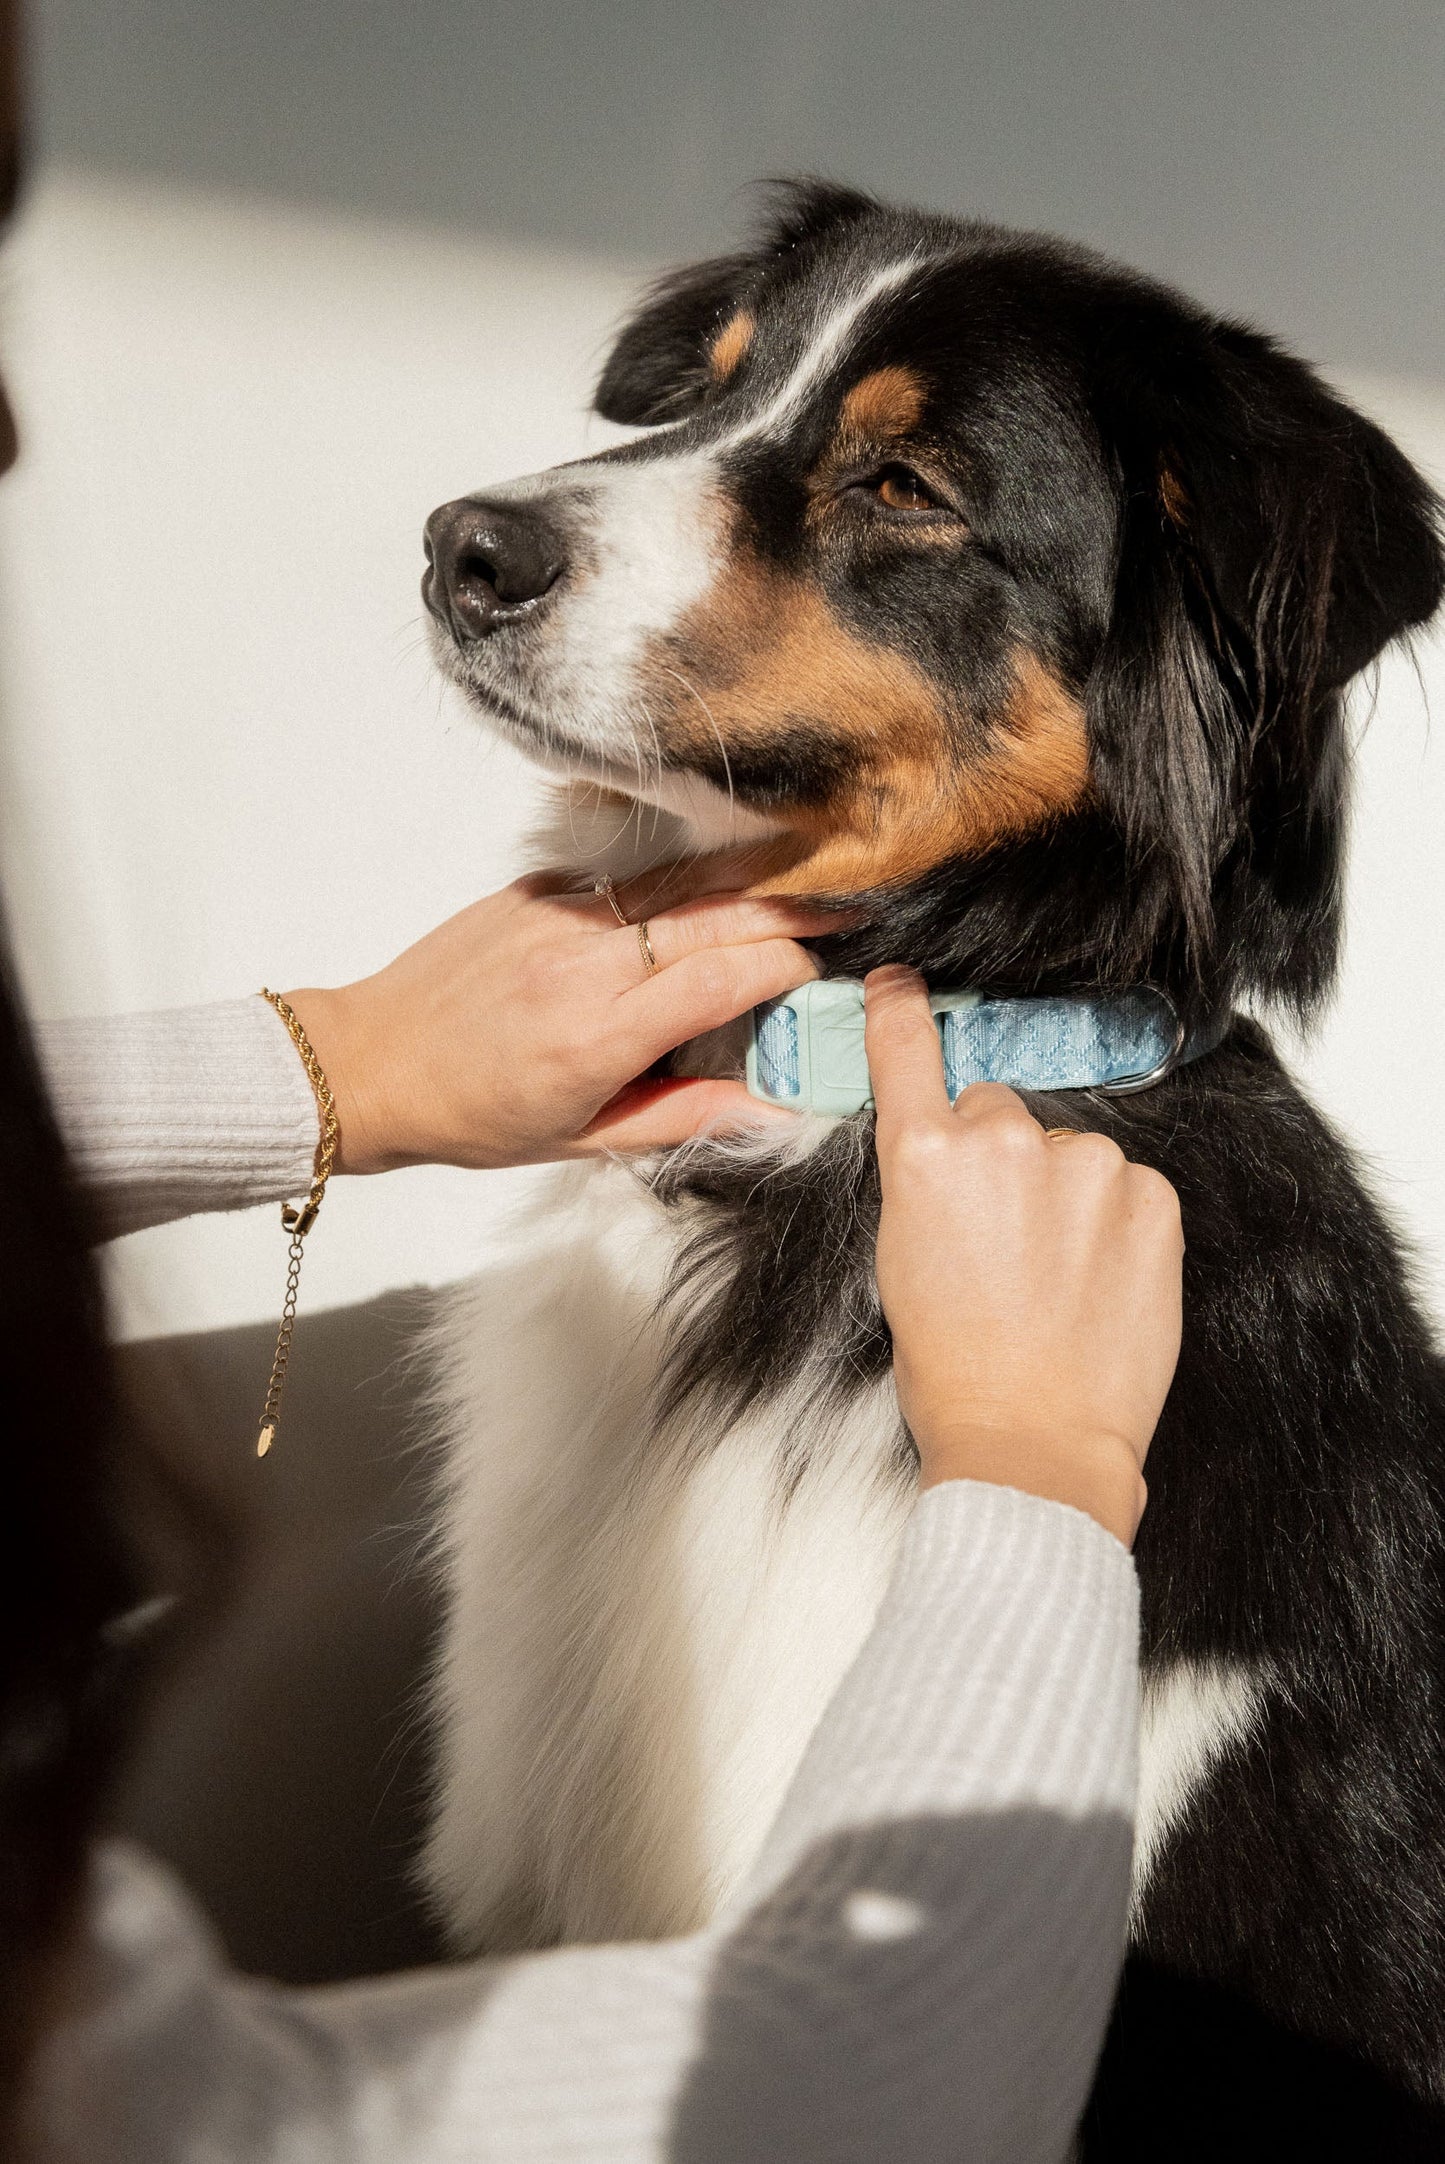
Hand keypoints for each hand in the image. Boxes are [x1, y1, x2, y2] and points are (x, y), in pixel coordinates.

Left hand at [283, 872, 837, 1172]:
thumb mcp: (585, 1138)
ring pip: (676, 884)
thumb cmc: (473, 1114)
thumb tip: (774, 1109)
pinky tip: (701, 895)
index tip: (821, 972)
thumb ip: (686, 1117)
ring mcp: (556, 918)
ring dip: (744, 881)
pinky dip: (668, 889)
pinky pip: (622, 882)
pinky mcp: (533, 891)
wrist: (372, 1063)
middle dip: (790, 911)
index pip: (725, 977)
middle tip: (846, 910)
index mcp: (599, 1036)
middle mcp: (581, 966)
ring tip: (801, 879)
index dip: (788, 967)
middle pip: (715, 917)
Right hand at [864, 966, 1183, 1545]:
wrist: (1034, 1440)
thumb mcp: (901, 1260)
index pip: (908, 1050)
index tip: (902, 982)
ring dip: (1063, 1194)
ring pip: (1067, 1152)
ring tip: (1054, 1278)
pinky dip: (1114, 1221)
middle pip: (997, 1109)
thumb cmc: (954, 1369)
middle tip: (999, 1238)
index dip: (902, 1011)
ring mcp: (1086, 1164)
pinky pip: (1126, 1186)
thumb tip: (953, 1155)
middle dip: (997, 1155)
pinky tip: (1098, 1280)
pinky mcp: (1151, 1195)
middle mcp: (1004, 1139)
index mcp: (924, 1156)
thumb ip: (926, 1186)